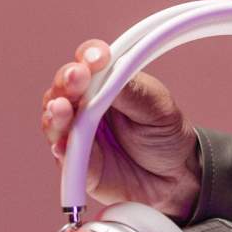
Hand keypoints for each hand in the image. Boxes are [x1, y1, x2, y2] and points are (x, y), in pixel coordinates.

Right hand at [40, 37, 201, 216]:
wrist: (176, 174)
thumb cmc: (164, 133)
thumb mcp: (157, 107)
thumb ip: (133, 91)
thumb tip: (108, 71)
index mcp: (104, 84)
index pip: (88, 64)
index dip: (88, 56)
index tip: (98, 57)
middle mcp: (83, 106)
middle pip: (63, 89)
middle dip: (67, 82)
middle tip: (75, 77)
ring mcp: (76, 135)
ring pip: (55, 121)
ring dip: (56, 113)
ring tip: (61, 108)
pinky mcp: (77, 164)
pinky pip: (64, 157)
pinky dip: (61, 149)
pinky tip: (62, 144)